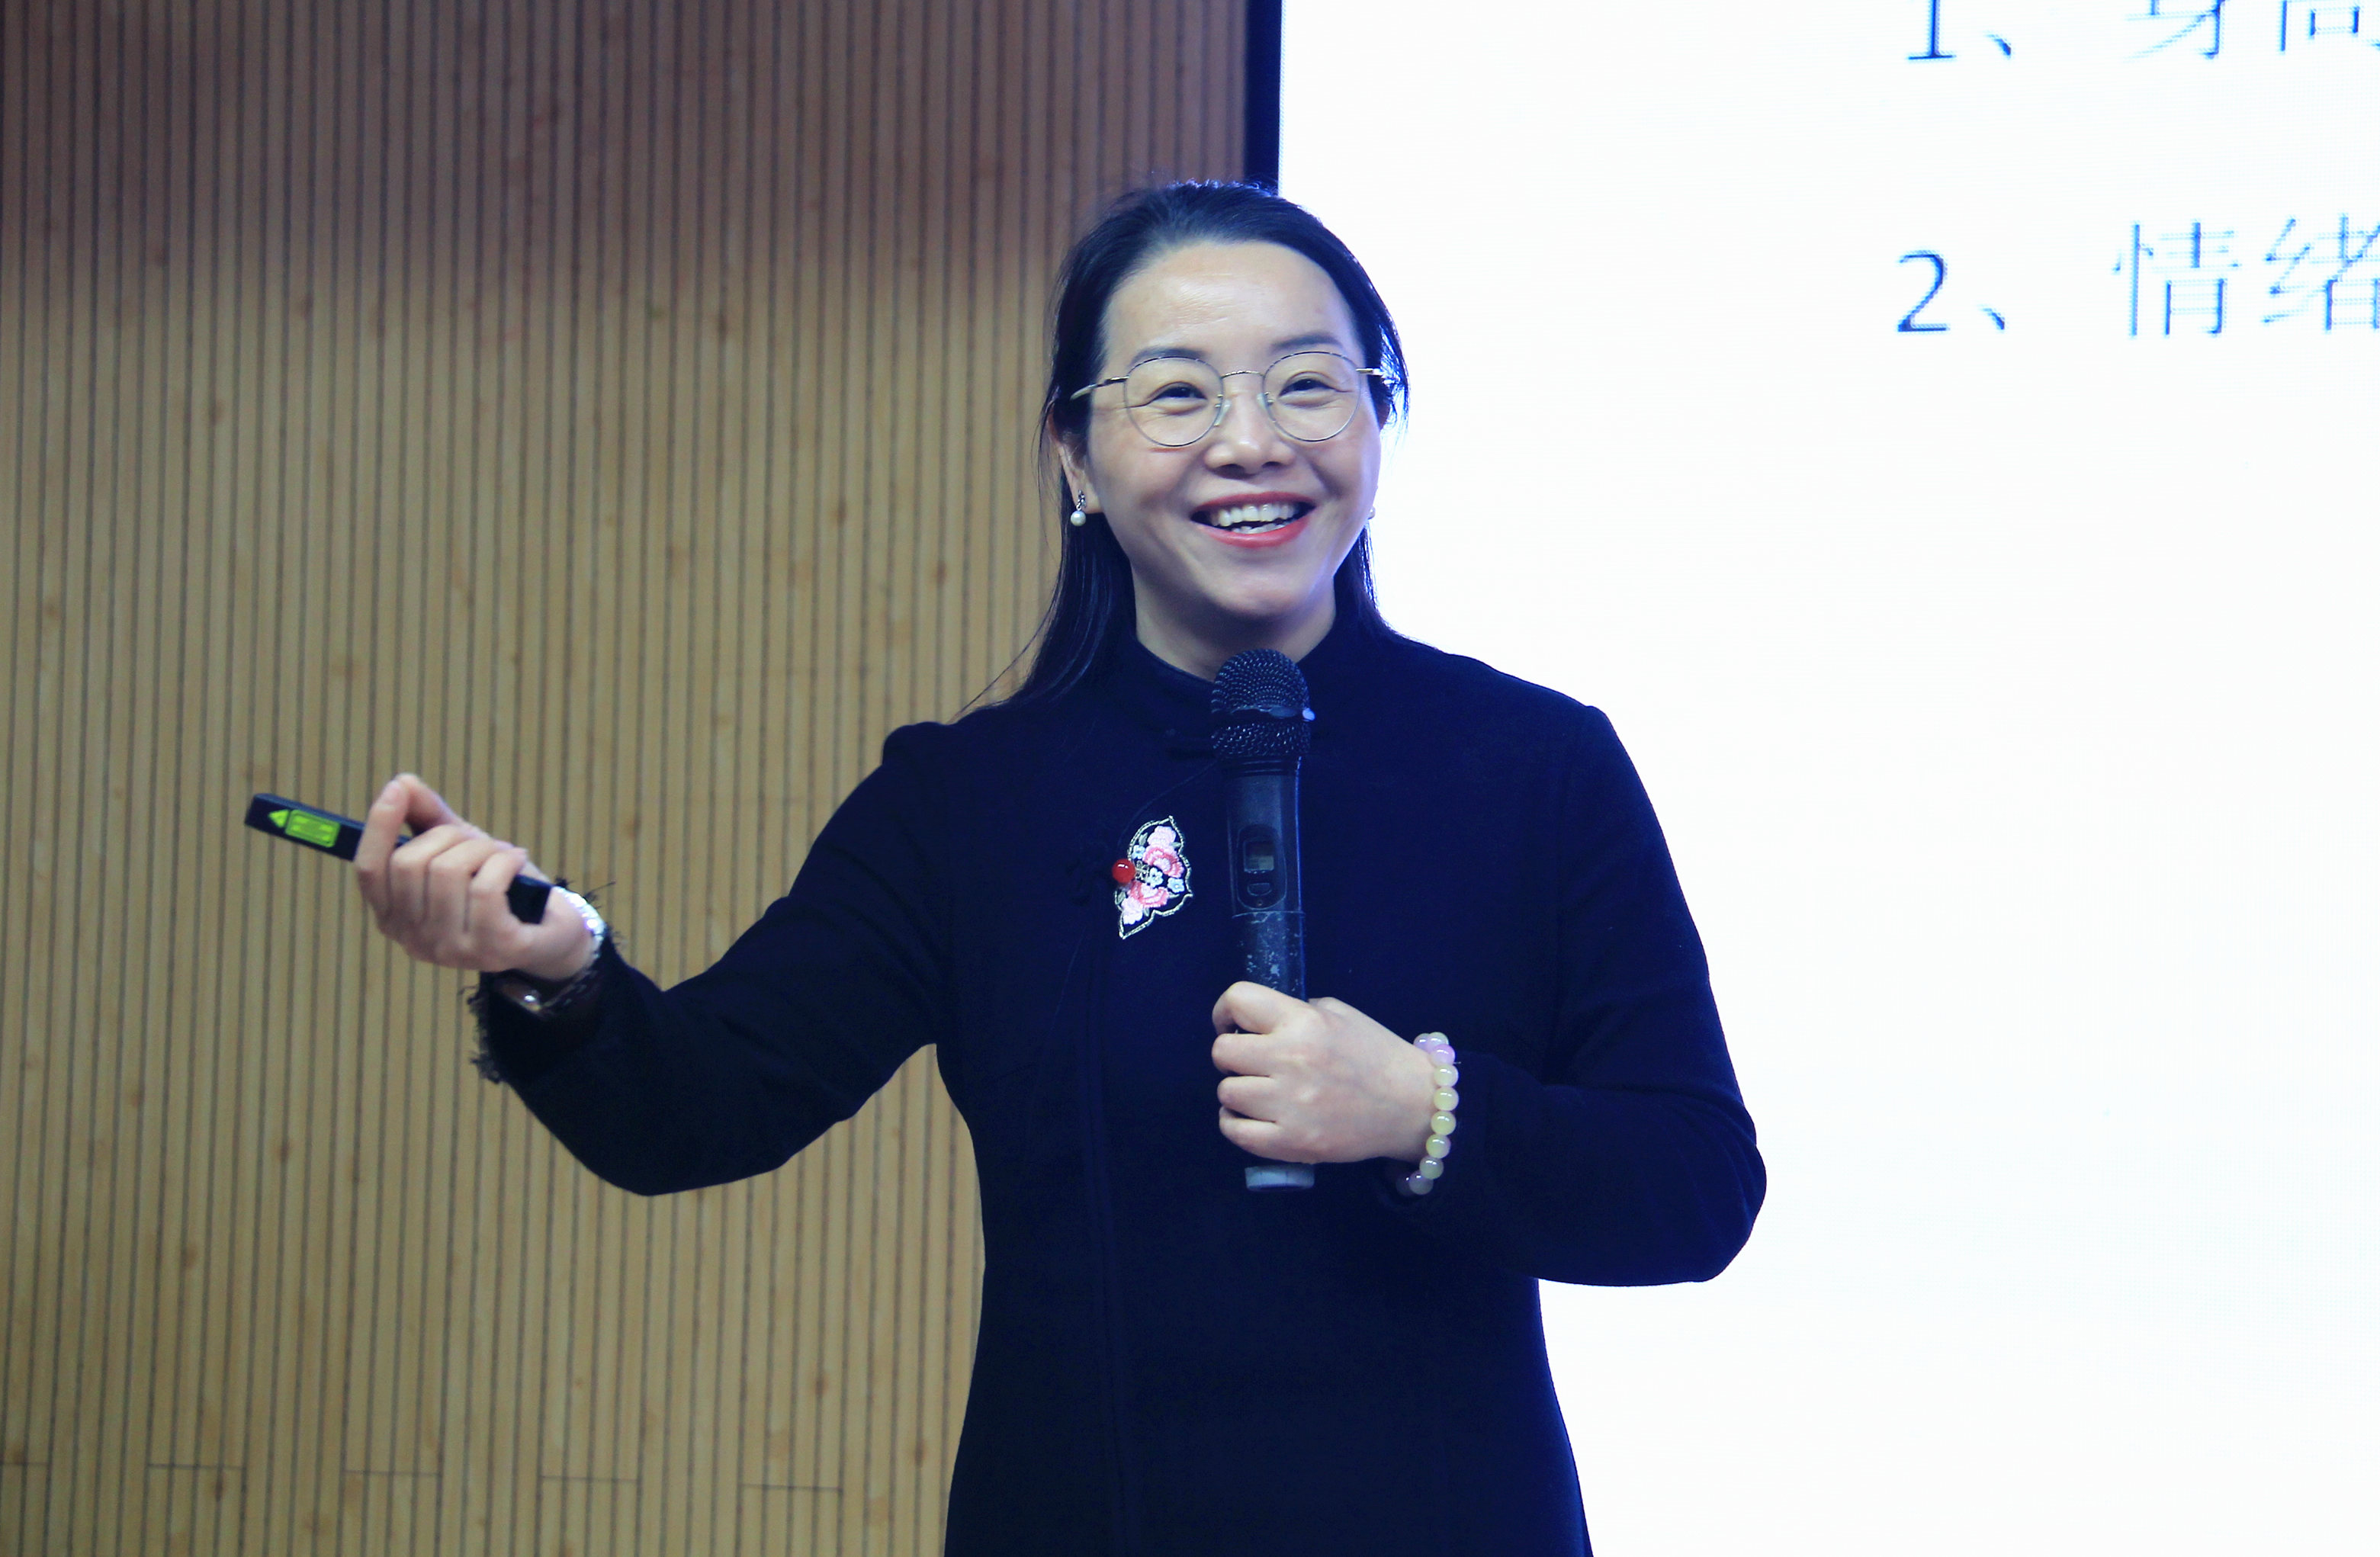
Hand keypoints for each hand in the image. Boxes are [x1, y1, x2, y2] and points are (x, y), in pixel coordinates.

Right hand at [354, 774, 592, 981]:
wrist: (554, 932)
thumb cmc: (502, 888)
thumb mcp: (462, 849)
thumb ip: (428, 818)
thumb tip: (401, 783)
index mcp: (395, 918)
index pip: (369, 871)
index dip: (379, 827)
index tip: (396, 790)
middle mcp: (415, 941)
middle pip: (410, 863)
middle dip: (450, 836)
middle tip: (480, 843)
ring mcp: (452, 951)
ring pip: (449, 871)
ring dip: (483, 849)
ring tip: (503, 856)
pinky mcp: (493, 950)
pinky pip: (486, 887)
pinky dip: (505, 861)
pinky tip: (518, 861)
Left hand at [1210, 983, 1437, 1164]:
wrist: (1413, 1106)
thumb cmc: (1375, 1054)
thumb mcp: (1339, 1015)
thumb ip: (1297, 1013)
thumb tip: (1255, 1024)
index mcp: (1303, 1023)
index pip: (1238, 1000)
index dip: (1226, 1011)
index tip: (1233, 1024)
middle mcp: (1291, 1060)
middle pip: (1222, 1052)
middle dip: (1232, 1055)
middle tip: (1251, 1062)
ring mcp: (1289, 1105)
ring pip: (1225, 1093)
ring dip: (1237, 1090)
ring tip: (1258, 1092)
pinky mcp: (1292, 1142)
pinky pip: (1235, 1132)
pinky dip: (1234, 1124)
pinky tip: (1250, 1117)